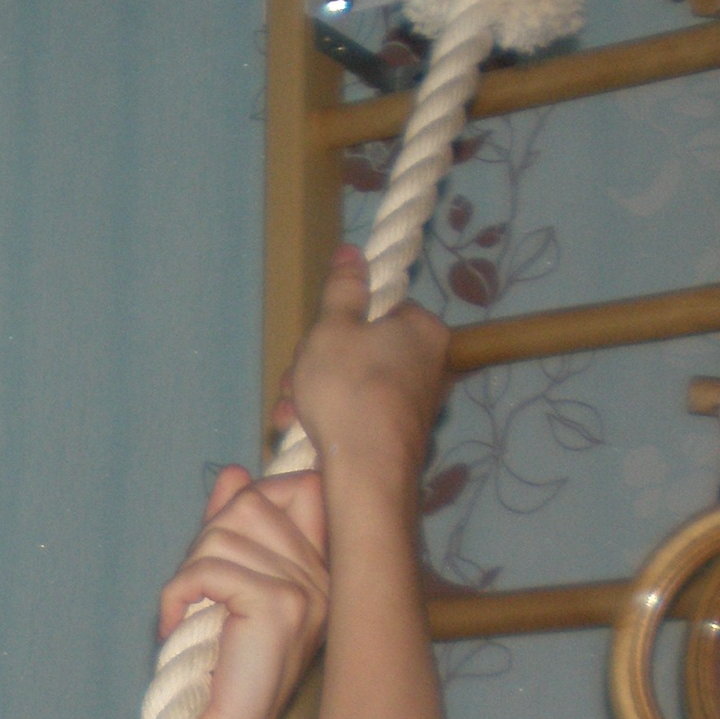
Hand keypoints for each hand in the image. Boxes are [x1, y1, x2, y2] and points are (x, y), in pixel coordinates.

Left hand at [157, 464, 327, 718]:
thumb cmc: (221, 665)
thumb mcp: (224, 586)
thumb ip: (232, 530)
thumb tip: (235, 472)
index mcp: (322, 569)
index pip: (299, 485)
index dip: (249, 498)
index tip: (215, 541)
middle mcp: (325, 576)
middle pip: (250, 504)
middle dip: (205, 539)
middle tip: (193, 591)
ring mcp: (308, 590)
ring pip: (223, 535)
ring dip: (187, 573)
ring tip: (188, 614)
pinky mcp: (280, 607)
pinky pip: (209, 571)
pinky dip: (176, 595)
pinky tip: (173, 625)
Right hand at [276, 245, 448, 479]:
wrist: (367, 468)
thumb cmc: (350, 389)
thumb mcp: (333, 328)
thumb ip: (342, 289)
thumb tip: (351, 250)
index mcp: (421, 327)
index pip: (376, 310)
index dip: (335, 325)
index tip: (312, 345)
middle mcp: (428, 362)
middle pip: (359, 348)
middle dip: (316, 366)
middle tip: (295, 381)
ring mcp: (414, 400)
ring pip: (351, 382)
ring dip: (312, 394)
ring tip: (291, 413)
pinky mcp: (398, 431)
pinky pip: (356, 411)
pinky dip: (328, 417)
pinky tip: (303, 429)